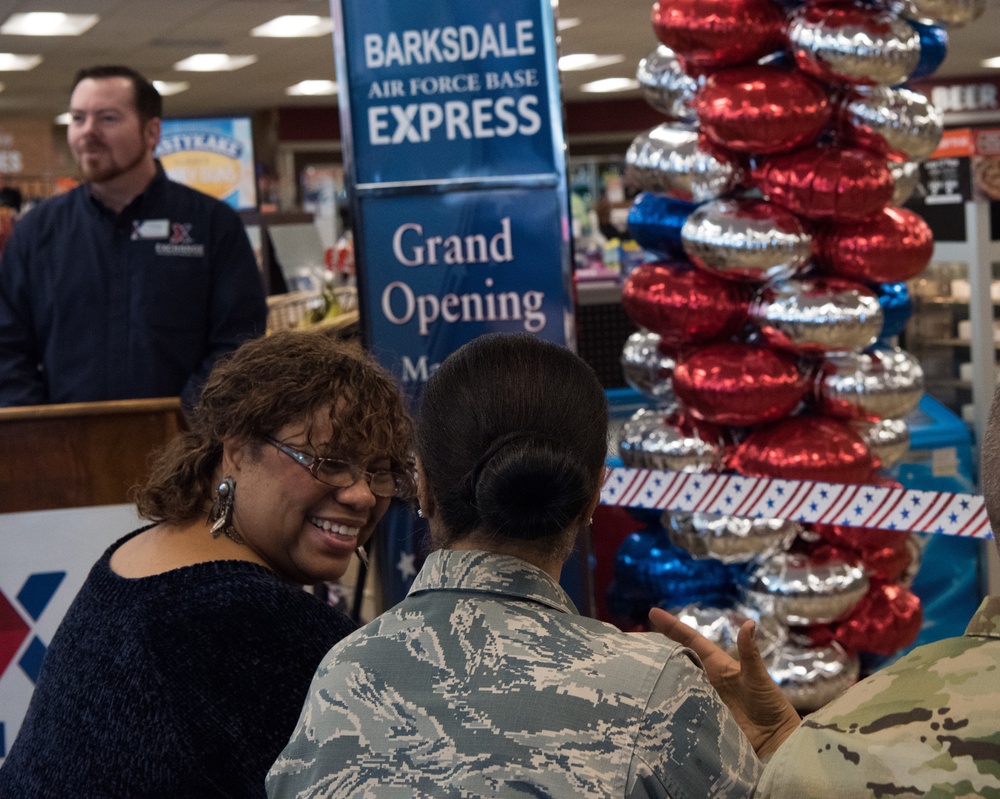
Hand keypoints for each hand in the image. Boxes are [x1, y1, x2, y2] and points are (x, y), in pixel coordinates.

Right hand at [648, 607, 800, 758]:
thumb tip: (750, 623)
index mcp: (717, 666)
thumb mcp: (757, 677)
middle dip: (657, 650)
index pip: (691, 642)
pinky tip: (649, 702)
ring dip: (659, 677)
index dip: (673, 627)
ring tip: (634, 669)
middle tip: (633, 642)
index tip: (653, 612)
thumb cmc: (770, 706)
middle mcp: (706, 681)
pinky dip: (665, 704)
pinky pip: (679, 710)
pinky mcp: (700, 721)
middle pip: (677, 661)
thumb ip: (749, 653)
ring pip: (675, 684)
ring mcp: (701, 700)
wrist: (776, 742)